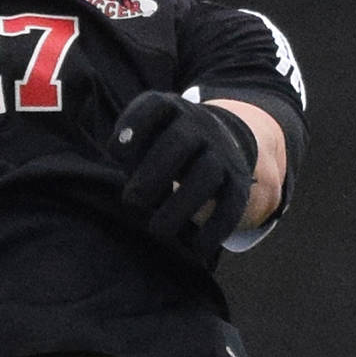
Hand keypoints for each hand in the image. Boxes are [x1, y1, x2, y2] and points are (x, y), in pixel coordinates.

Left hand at [108, 91, 257, 257]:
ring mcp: (222, 153)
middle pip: (179, 142)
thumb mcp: (149, 134)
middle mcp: (199, 126)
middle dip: (154, 171)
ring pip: (205, 174)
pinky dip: (215, 228)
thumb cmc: (166, 145)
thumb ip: (132, 150)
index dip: (133, 127)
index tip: (116, 153)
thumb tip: (126, 176)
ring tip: (158, 230)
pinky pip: (231, 204)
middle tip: (131, 200)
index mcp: (171, 109)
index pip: (154, 107)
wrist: (225, 141)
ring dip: (181, 204)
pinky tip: (196, 249)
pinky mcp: (238, 182)